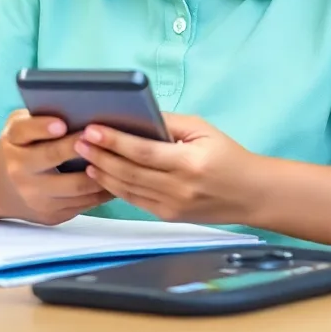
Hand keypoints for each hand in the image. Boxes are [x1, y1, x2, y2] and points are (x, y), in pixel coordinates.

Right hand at [0, 110, 110, 225]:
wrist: (0, 188)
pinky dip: (103, 191)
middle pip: (54, 159)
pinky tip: (118, 178)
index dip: (43, 127)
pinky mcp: (51, 215)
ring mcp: (36, 197)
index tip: (61, 124)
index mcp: (13, 142)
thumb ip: (37, 119)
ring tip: (122, 158)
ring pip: (76, 187)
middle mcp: (20, 171)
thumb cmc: (20, 147)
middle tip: (107, 138)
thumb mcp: (18, 128)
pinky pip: (83, 204)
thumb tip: (76, 108)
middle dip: (82, 148)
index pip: (25, 131)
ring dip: (102, 172)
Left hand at [74, 114, 254, 223]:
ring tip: (85, 156)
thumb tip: (136, 116)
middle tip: (79, 141)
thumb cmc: (229, 156)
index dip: (115, 141)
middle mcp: (179, 187)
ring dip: (103, 172)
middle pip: (129, 172)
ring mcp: (172, 206)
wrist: (251, 194)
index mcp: (189, 163)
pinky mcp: (169, 216)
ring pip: (128, 189)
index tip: (93, 129)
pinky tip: (103, 175)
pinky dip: (116, 187)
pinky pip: (135, 201)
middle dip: (101, 155)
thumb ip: (169, 123)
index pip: (143, 151)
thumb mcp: (203, 130)